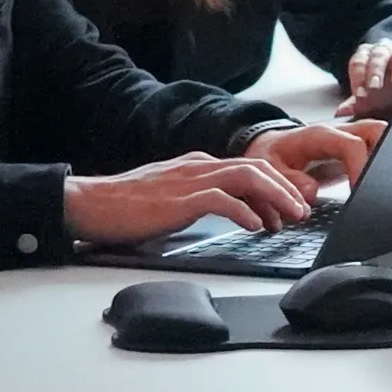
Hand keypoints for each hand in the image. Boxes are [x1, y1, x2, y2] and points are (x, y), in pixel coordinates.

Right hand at [62, 146, 324, 242]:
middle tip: (301, 212)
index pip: (248, 167)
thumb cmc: (124, 205)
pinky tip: (255, 226)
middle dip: (285, 188)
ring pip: (246, 177)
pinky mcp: (179, 199)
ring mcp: (189, 180)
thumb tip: (228, 214)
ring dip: (274, 197)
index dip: (275, 186)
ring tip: (289, 218)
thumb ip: (198, 199)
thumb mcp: (171, 197)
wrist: (89, 203)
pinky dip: (244, 210)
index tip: (288, 208)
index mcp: (196, 165)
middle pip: (256, 167)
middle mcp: (198, 166)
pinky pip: (221, 200)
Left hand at [251, 120, 378, 185]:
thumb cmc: (271, 155)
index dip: (361, 169)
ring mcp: (349, 139)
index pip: (353, 146)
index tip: (360, 192)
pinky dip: (382, 162)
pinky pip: (376, 148)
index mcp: (320, 136)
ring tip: (381, 184)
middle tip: (379, 184)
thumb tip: (311, 193)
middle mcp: (339, 133)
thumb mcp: (270, 169)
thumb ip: (289, 181)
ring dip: (386, 157)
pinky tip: (377, 182)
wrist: (269, 147)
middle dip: (386, 155)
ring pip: (381, 136)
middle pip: (376, 131)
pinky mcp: (353, 150)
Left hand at [338, 37, 391, 121]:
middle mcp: (384, 51)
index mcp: (366, 57)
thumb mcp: (369, 99)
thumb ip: (355, 104)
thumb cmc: (382, 92)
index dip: (358, 77)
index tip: (360, 94)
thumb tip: (340, 112)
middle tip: (375, 86)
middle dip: (375, 70)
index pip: (358, 63)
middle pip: (377, 56)